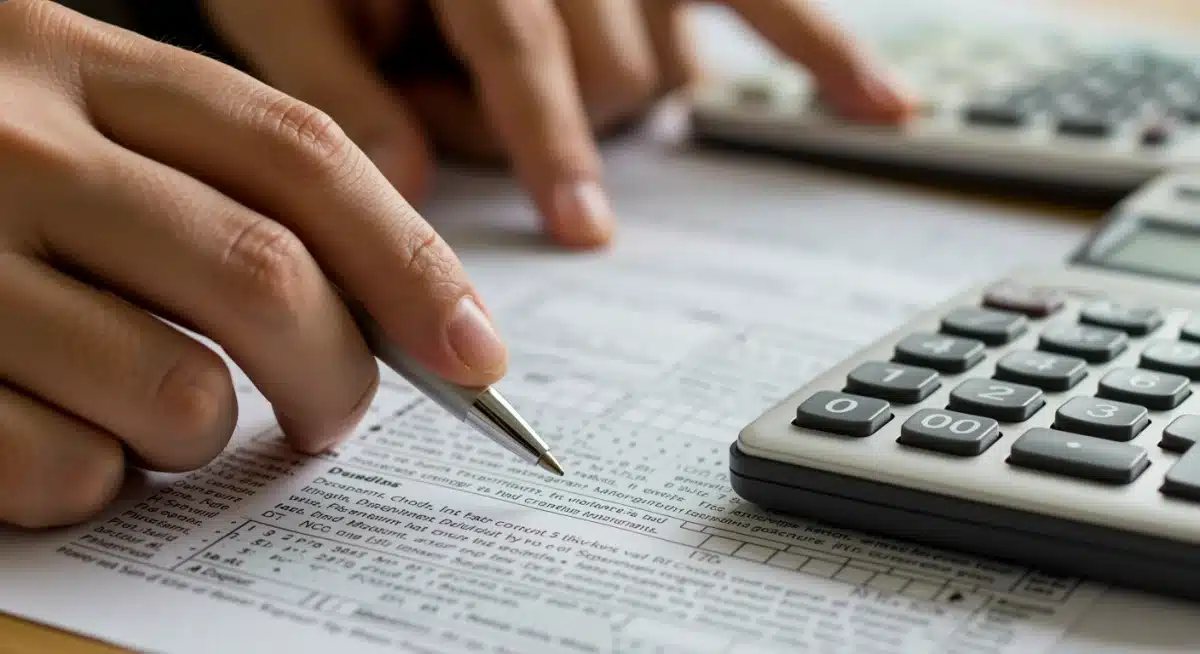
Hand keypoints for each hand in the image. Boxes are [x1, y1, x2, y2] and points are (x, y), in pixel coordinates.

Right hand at [0, 0, 506, 527]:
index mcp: (83, 63)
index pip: (300, 155)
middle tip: (332, 417)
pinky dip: (89, 481)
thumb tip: (392, 318)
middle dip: (336, 376)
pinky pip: (63, 469)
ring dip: (200, 438)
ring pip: (175, 394)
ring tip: (156, 416)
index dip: (411, 262)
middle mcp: (13, 143)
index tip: (479, 356)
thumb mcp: (77, 123)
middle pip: (263, 275)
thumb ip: (215, 189)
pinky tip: (51, 438)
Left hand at [203, 0, 914, 248]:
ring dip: (604, 103)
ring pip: (665, 61)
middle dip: (544, 125)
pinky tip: (883, 108)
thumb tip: (404, 186)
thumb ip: (334, 83)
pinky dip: (822, 53)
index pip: (529, 44)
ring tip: (516, 78)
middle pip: (610, 67)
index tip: (581, 226)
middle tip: (450, 110)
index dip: (547, 137)